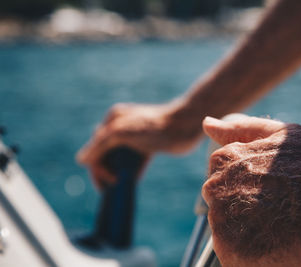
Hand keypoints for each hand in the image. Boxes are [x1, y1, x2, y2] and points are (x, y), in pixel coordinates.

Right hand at [77, 102, 201, 188]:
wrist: (186, 125)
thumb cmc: (155, 127)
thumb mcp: (122, 133)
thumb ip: (100, 145)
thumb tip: (81, 160)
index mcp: (113, 120)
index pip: (95, 147)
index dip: (97, 167)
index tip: (107, 183)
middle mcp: (122, 127)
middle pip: (106, 153)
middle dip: (106, 171)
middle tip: (111, 187)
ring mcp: (135, 137)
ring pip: (120, 158)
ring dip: (117, 172)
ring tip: (119, 186)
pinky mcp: (148, 146)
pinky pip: (134, 162)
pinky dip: (131, 172)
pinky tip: (132, 181)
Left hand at [202, 115, 300, 266]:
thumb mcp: (277, 135)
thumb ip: (239, 130)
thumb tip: (207, 123)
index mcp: (221, 163)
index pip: (223, 191)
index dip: (251, 199)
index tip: (273, 199)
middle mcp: (214, 189)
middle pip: (225, 215)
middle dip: (248, 219)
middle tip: (280, 216)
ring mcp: (220, 220)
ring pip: (230, 240)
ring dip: (253, 241)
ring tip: (282, 231)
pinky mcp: (231, 251)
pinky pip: (236, 262)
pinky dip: (256, 261)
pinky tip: (279, 247)